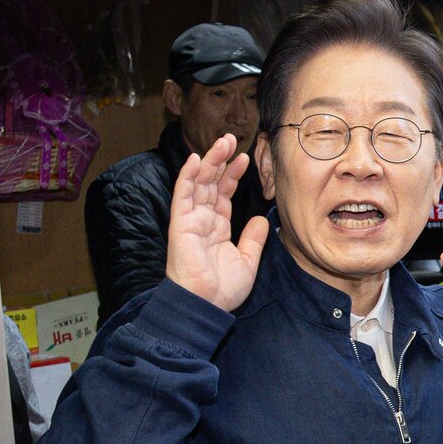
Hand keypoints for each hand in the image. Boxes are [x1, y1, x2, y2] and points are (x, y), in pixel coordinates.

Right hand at [165, 134, 268, 311]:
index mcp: (217, 227)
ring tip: (221, 141)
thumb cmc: (223, 289)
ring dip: (209, 161)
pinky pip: (183, 195)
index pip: (224, 193)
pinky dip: (189, 176)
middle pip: (211, 182)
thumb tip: (262, 219)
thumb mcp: (247, 261)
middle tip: (230, 138)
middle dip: (220, 160)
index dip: (233, 175)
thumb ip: (253, 239)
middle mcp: (203, 219)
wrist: (207, 304)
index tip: (245, 158)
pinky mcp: (181, 223)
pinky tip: (197, 159)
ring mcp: (190, 220)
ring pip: (198, 183)